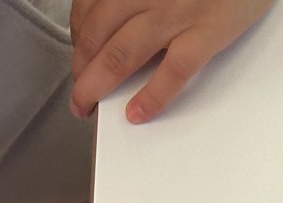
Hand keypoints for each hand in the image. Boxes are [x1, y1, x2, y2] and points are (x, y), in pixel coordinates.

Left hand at [70, 0, 273, 122]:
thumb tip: (115, 16)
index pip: (90, 6)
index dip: (76, 36)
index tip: (77, 54)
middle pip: (98, 33)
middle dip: (80, 67)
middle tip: (78, 91)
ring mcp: (176, 12)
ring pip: (122, 53)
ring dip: (97, 85)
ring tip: (88, 104)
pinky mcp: (206, 32)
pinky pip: (173, 71)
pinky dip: (152, 96)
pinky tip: (136, 113)